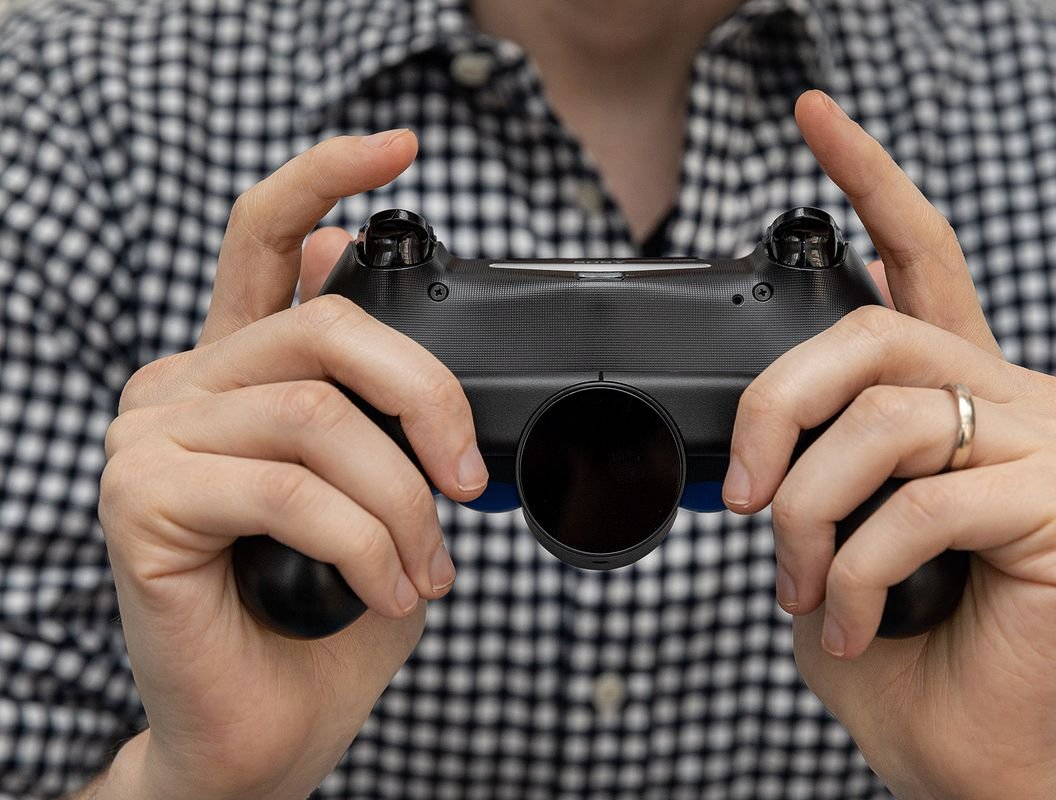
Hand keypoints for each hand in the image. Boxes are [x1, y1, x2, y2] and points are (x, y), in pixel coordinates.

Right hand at [97, 130, 488, 799]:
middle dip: (427, 398)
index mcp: (243, 370)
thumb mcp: (383, 495)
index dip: (327, 176)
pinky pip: (289, 490)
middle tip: (467, 479)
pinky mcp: (141, 497)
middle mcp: (187, 384)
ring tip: (425, 569)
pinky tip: (385, 588)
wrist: (264, 730)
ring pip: (318, 418)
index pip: (268, 239)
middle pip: (327, 325)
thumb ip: (386, 420)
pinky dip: (364, 543)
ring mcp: (153, 434)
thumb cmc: (328, 614)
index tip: (397, 145)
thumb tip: (416, 366)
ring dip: (400, 505)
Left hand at [723, 91, 1055, 798]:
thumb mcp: (824, 532)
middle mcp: (1018, 397)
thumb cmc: (897, 642)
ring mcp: (1055, 443)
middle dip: (776, 410)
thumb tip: (744, 436)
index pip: (917, 257)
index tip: (814, 117)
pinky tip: (855, 619)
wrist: (968, 752)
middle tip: (747, 498)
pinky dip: (858, 568)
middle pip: (871, 335)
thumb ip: (807, 460)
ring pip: (887, 421)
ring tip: (805, 585)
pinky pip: (922, 501)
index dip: (867, 180)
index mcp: (958, 392)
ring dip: (811, 513)